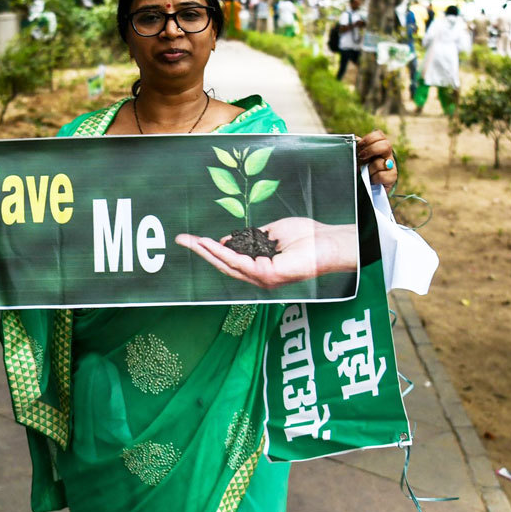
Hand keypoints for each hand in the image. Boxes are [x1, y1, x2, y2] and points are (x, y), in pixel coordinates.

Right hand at [175, 217, 359, 288]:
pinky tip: (211, 242)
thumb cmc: (308, 238)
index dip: (210, 249)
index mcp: (261, 267)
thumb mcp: (271, 233)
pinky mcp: (267, 274)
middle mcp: (259, 277)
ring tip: (191, 240)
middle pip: (223, 265)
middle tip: (181, 240)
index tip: (192, 239)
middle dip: (201, 251)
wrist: (329, 242)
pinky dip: (223, 252)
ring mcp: (263, 278)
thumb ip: (250, 238)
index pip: (230, 260)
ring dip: (208, 251)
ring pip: (228, 265)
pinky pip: (239, 262)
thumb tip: (227, 239)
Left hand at [356, 130, 396, 187]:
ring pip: (381, 163)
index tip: (359, 146)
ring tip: (365, 173)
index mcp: (378, 146)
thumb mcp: (357, 157)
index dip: (369, 139)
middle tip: (361, 157)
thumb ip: (357, 147)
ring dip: (369, 169)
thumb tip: (354, 139)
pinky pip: (382, 175)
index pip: (379, 135)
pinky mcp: (392, 177)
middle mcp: (387, 154)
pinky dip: (373, 178)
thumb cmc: (360, 169)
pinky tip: (371, 180)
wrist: (365, 188)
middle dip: (371, 150)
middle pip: (386, 145)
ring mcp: (391, 165)